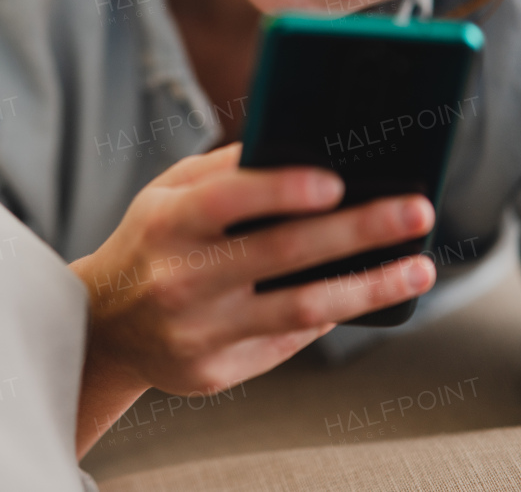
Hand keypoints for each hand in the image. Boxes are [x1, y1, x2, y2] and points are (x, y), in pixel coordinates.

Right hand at [69, 142, 435, 456]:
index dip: (281, 190)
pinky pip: (289, 340)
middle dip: (358, 230)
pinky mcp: (216, 372)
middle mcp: (180, 280)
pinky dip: (332, 313)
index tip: (337, 180)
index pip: (226, 201)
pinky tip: (367, 291)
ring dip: (369, 286)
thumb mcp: (167, 195)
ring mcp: (199, 333)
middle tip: (415, 211)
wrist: (101, 326)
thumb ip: (226, 171)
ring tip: (419, 267)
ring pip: (302, 309)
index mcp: (166, 224)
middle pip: (282, 253)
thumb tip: (304, 148)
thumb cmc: (151, 242)